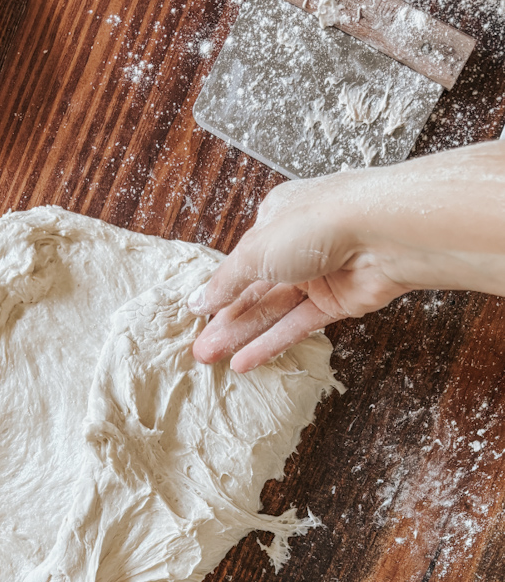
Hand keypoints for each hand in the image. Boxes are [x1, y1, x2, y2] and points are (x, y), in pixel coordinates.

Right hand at [190, 141, 504, 371]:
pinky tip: (245, 361)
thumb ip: (226, 282)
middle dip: (226, 320)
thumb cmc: (316, 224)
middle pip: (254, 290)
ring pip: (273, 311)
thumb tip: (199, 301)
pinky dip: (272, 343)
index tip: (198, 315)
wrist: (382, 234)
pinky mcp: (338, 302)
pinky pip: (298, 326)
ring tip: (212, 358)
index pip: (241, 261)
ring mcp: (319, 276)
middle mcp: (297, 246)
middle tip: (200, 348)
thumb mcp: (255, 251)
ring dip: (243, 335)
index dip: (220, 290)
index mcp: (276, 220)